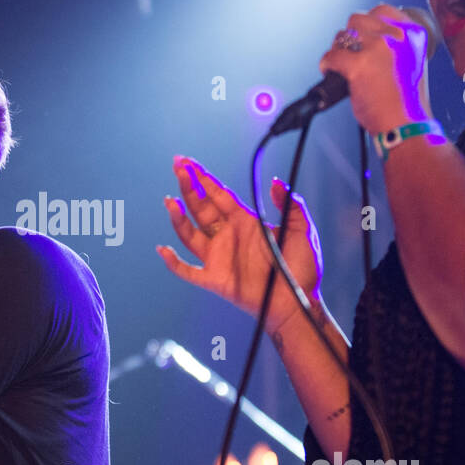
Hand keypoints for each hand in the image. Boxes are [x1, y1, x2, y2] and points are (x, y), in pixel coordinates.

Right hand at [157, 155, 323, 335]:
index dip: (203, 178)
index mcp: (245, 221)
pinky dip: (173, 262)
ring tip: (169, 201)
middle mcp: (228, 236)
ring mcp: (219, 257)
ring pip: (190, 234)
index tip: (188, 162)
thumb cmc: (302, 268)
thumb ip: (290, 205)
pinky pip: (187, 270)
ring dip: (178, 218)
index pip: (218, 194)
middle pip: (201, 207)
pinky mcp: (215, 279)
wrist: (299, 302)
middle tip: (176, 167)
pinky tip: (162, 250)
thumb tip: (276, 181)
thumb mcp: (302, 230)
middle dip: (188, 186)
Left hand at [318, 3, 433, 134]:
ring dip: (337, 51)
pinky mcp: (358, 65)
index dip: (366, 25)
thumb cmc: (406, 101)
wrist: (407, 125)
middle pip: (357, 19)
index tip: (362, 39)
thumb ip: (394, 45)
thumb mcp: (410, 62)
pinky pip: (331, 56)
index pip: (381, 10)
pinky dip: (326, 66)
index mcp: (412, 33)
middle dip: (349, 37)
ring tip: (343, 69)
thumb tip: (363, 36)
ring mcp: (377, 48)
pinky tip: (332, 75)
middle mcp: (396, 35)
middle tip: (350, 56)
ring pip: (342, 35)